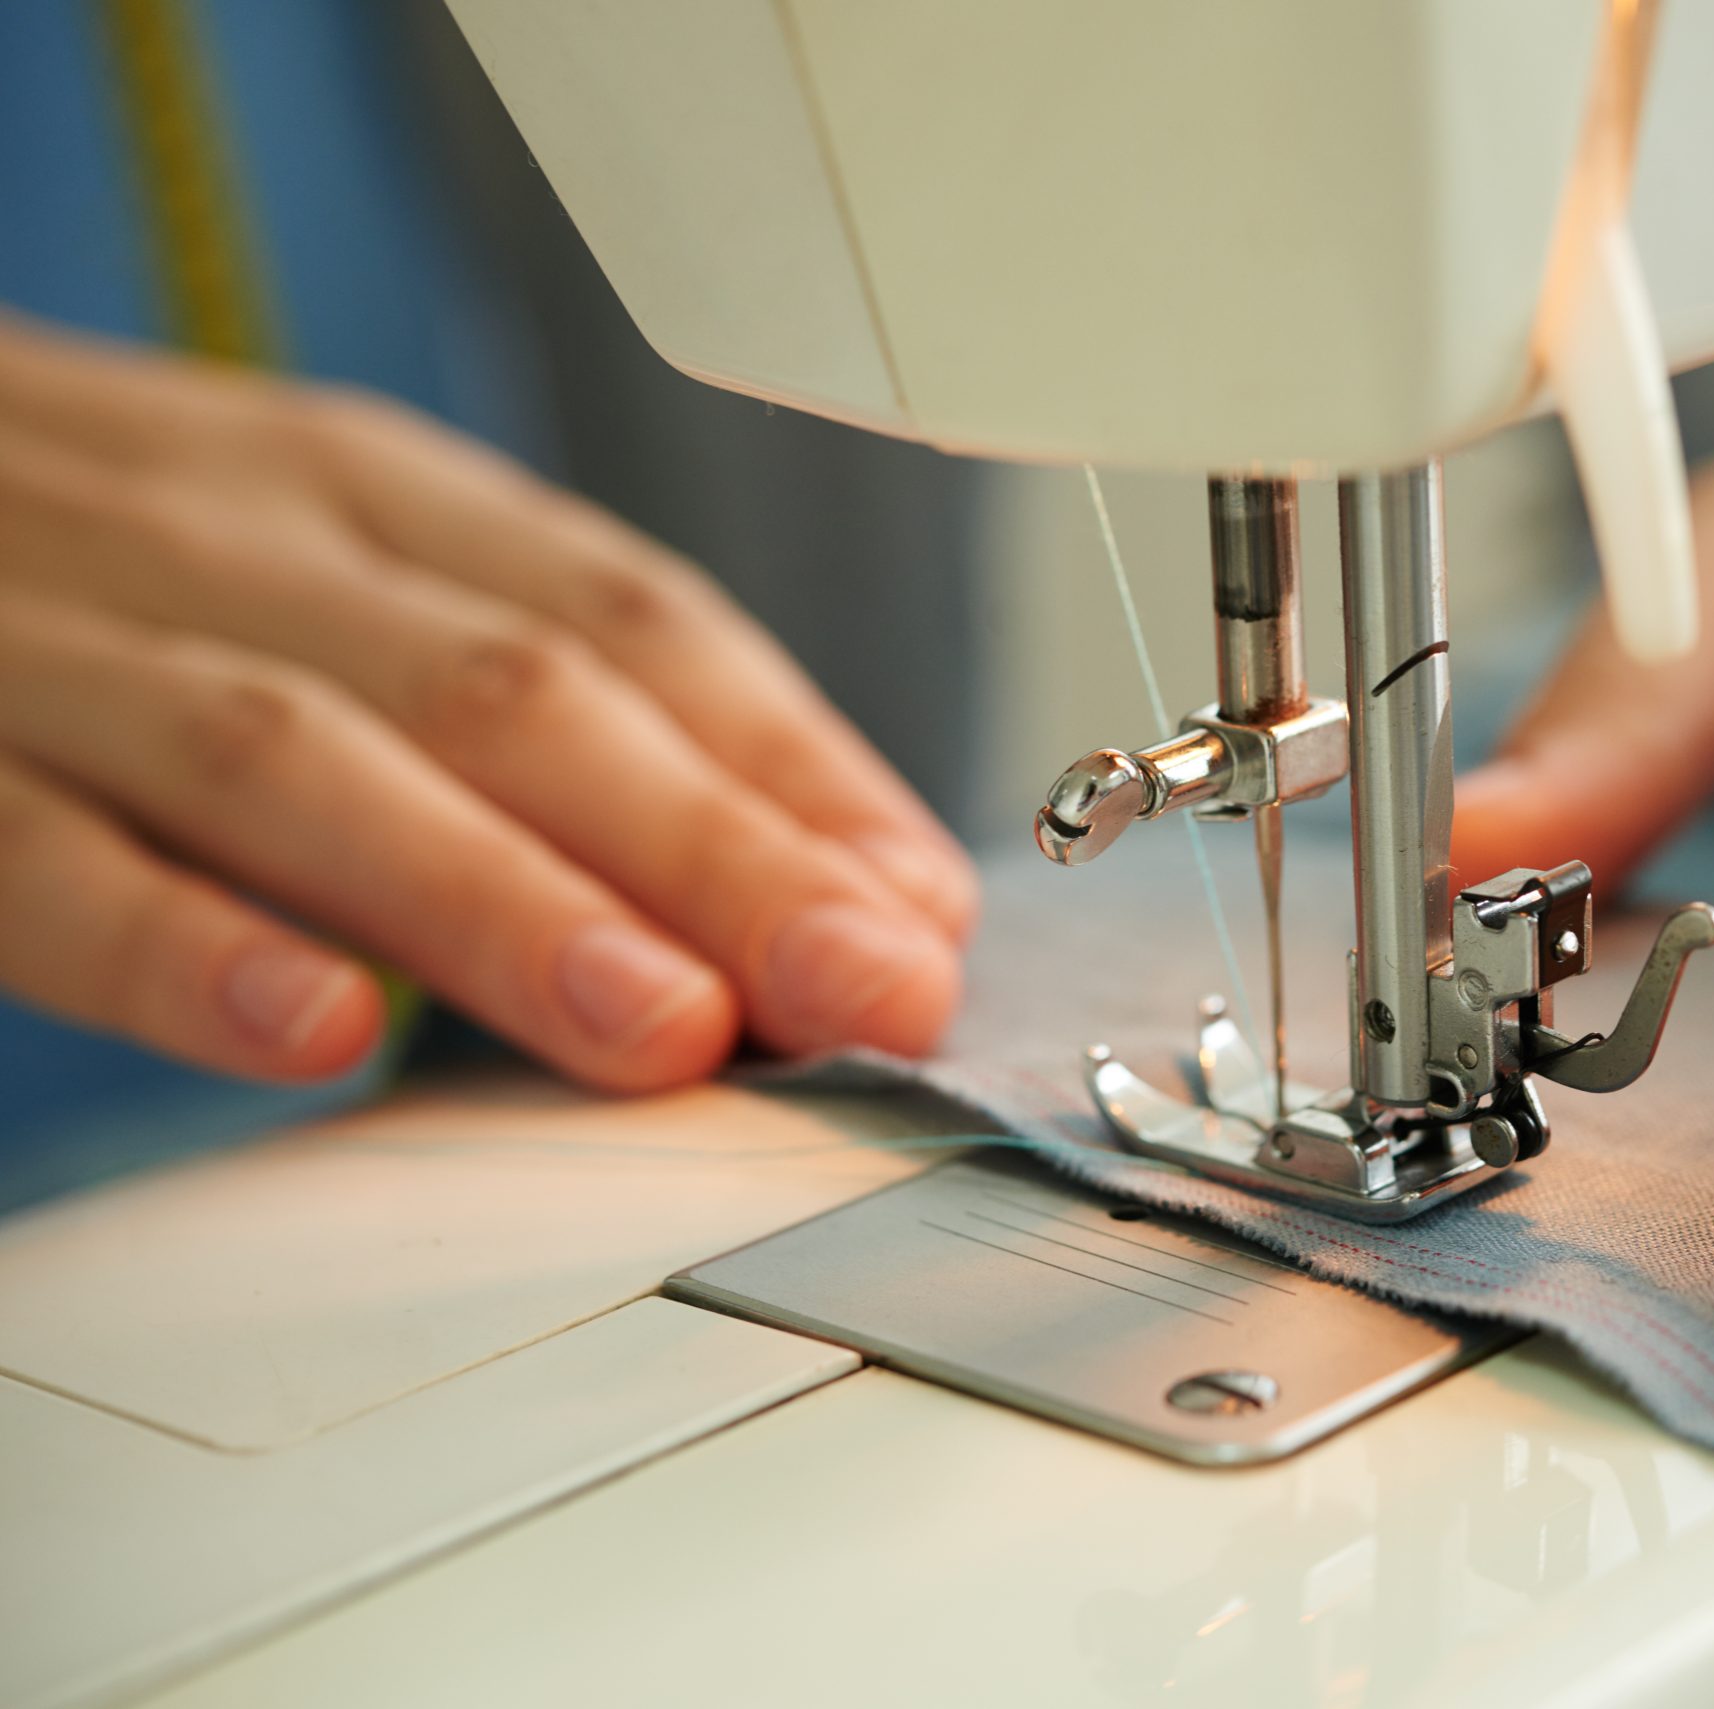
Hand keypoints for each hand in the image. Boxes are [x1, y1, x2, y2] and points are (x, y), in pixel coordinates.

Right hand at [0, 313, 975, 1091]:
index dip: (794, 767)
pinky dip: (180, 943)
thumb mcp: (337, 580)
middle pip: (512, 691)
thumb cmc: (120, 574)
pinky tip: (313, 1030)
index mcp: (369, 497)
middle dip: (713, 849)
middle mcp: (236, 543)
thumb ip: (533, 712)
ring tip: (663, 1029)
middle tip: (865, 989)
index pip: (630, 618)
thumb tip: (810, 878)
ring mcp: (64, 643)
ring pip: (308, 759)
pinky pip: (41, 854)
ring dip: (503, 900)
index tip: (922, 912)